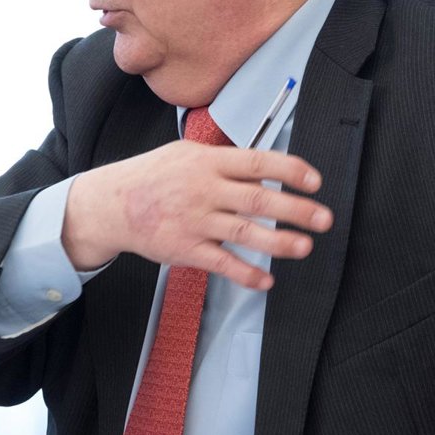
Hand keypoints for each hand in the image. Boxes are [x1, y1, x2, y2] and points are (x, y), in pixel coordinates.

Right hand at [61, 140, 332, 289]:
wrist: (110, 204)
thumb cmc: (154, 175)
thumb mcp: (188, 153)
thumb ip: (226, 161)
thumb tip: (267, 167)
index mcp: (208, 162)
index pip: (257, 163)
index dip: (289, 170)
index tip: (315, 180)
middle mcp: (204, 190)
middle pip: (257, 199)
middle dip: (295, 209)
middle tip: (324, 218)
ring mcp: (195, 221)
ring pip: (243, 233)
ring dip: (278, 242)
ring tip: (306, 247)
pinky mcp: (185, 249)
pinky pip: (221, 263)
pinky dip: (245, 273)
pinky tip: (266, 281)